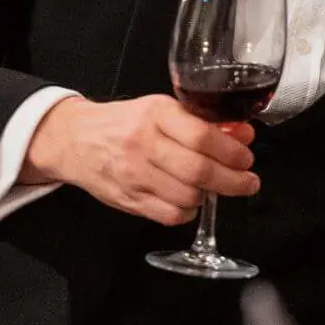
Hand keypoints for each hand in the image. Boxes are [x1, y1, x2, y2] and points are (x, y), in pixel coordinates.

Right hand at [21, 94, 259, 223]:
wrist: (76, 140)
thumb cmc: (124, 122)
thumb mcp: (161, 110)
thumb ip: (201, 123)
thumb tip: (243, 136)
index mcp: (155, 114)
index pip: (202, 136)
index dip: (232, 151)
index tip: (247, 157)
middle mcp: (143, 145)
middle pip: (198, 171)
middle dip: (233, 180)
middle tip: (248, 181)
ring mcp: (134, 176)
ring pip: (187, 197)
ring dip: (211, 195)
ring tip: (217, 187)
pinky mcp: (128, 200)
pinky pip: (170, 215)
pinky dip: (189, 211)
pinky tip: (192, 200)